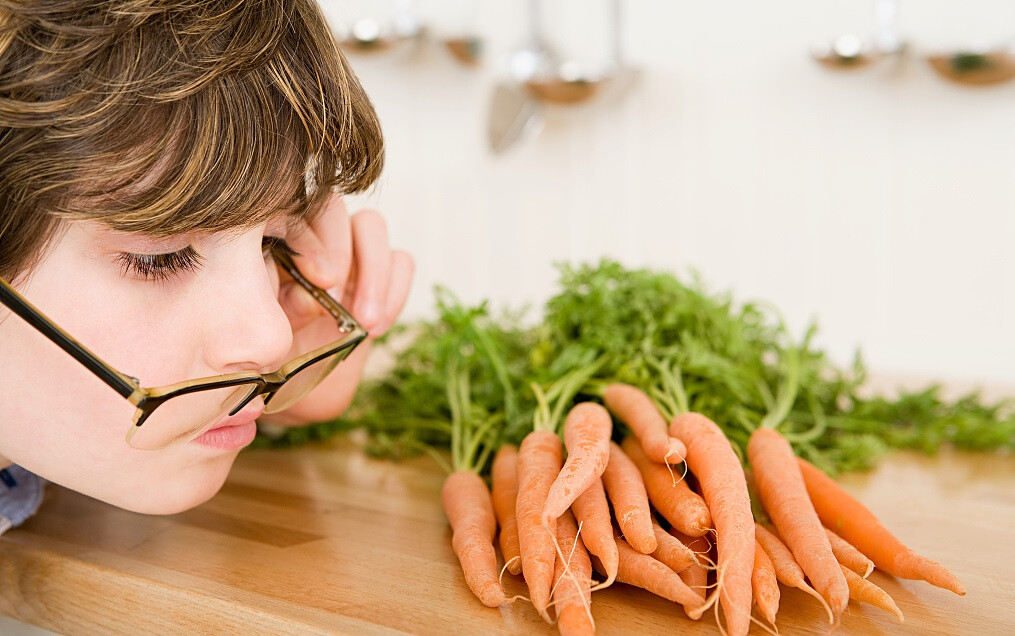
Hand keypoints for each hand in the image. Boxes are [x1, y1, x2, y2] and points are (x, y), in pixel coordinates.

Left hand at [262, 194, 413, 426]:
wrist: (298, 380)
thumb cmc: (274, 348)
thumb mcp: (268, 329)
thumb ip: (282, 305)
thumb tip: (307, 295)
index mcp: (276, 235)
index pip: (294, 213)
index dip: (309, 244)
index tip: (317, 283)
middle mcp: (314, 232)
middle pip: (334, 208)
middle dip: (339, 252)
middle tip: (336, 300)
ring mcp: (352, 248)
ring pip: (372, 227)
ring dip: (373, 274)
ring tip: (365, 322)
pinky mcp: (384, 270)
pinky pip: (401, 261)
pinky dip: (394, 292)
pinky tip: (377, 327)